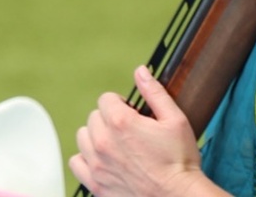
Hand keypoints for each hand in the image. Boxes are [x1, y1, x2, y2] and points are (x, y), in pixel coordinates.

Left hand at [69, 66, 220, 195]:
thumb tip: (141, 72)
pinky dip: (87, 157)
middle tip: (130, 128)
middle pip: (94, 117)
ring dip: (97, 135)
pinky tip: (105, 159)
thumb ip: (155, 93)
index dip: (122, 102)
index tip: (133, 112)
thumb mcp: (175, 120)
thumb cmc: (179, 161)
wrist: (175, 195)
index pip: (106, 99)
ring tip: (118, 143)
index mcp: (121, 123)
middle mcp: (103, 142)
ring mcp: (96, 164)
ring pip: (83, 137)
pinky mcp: (94, 182)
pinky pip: (76, 162)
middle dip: (110, 117)